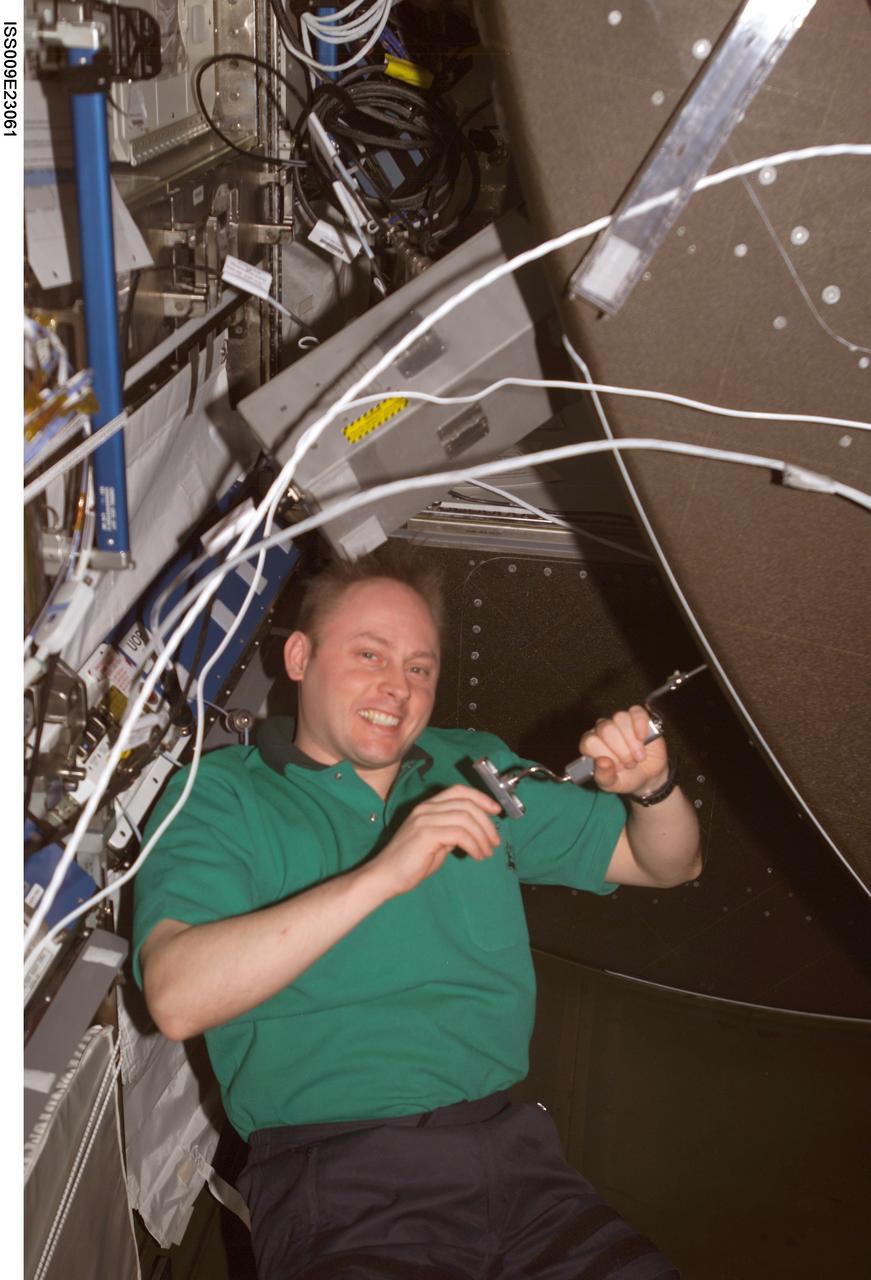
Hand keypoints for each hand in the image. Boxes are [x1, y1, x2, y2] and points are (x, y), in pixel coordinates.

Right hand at [372, 785, 501, 898]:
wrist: (385, 877)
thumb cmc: (409, 863)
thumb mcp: (436, 842)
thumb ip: (451, 832)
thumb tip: (473, 830)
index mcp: (428, 807)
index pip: (459, 791)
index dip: (481, 798)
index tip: (496, 811)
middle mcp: (426, 808)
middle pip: (467, 804)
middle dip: (487, 822)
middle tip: (494, 841)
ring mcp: (425, 819)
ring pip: (466, 819)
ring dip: (482, 837)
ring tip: (486, 852)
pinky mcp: (426, 834)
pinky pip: (460, 834)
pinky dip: (474, 845)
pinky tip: (476, 855)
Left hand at [579, 704, 669, 797]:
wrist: (649, 777)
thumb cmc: (626, 778)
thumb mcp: (612, 785)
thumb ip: (604, 776)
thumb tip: (601, 762)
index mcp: (591, 744)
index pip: (590, 742)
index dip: (606, 756)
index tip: (618, 768)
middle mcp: (602, 729)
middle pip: (606, 730)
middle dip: (621, 751)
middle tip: (630, 764)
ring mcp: (619, 721)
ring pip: (620, 719)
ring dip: (632, 742)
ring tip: (639, 756)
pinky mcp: (637, 716)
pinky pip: (636, 712)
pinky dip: (640, 725)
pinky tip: (643, 738)